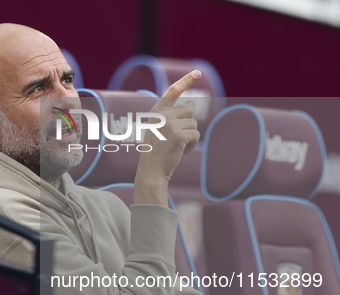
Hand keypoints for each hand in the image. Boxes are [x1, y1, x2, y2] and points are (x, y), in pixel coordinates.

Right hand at [133, 70, 201, 205]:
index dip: (186, 81)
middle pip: (189, 110)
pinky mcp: (179, 136)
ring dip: (190, 136)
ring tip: (176, 146)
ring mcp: (171, 125)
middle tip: (176, 138)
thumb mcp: (163, 129)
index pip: (172, 91)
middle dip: (188, 124)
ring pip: (194, 124)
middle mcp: (162, 115)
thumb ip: (175, 114)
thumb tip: (191, 103)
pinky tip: (180, 151)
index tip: (197, 72)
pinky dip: (191, 145)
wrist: (151, 170)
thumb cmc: (157, 150)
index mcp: (156, 112)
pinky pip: (195, 136)